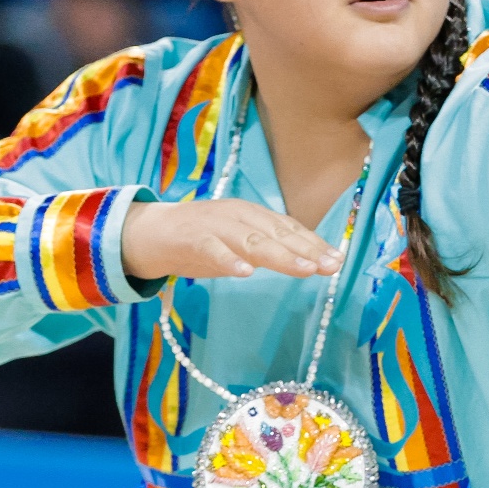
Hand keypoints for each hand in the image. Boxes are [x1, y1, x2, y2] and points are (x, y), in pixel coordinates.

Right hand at [122, 199, 342, 283]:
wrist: (151, 232)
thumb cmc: (202, 239)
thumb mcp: (240, 240)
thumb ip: (269, 248)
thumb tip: (309, 261)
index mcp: (252, 214)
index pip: (289, 228)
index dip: (314, 243)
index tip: (337, 260)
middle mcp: (238, 216)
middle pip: (276, 234)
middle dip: (306, 250)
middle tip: (330, 266)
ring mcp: (215, 226)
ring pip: (251, 241)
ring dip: (280, 255)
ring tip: (304, 269)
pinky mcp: (193, 239)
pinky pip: (213, 250)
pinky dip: (229, 261)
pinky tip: (246, 273)